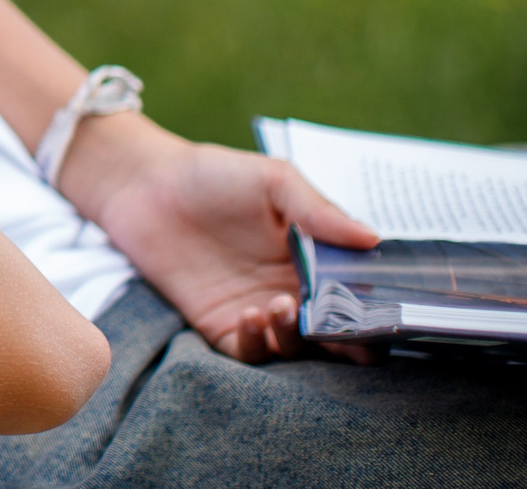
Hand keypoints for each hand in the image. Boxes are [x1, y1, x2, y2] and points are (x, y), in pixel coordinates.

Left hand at [59, 114, 379, 362]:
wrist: (144, 184)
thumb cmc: (212, 174)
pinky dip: (257, 344)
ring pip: (294, 348)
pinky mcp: (220, 324)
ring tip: (281, 306)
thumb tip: (373, 239)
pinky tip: (252, 316)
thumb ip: (319, 211)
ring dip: (296, 337)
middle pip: (334, 333)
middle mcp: (290, 290)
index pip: (356, 296)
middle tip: (338, 327)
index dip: (373, 310)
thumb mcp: (273, 180)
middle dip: (343, 338)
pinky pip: (249, 352)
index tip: (381, 313)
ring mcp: (256, 310)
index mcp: (314, 259)